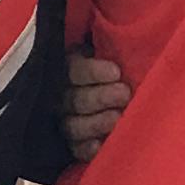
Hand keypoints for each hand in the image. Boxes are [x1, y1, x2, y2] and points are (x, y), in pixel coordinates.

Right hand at [59, 51, 130, 165]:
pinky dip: (87, 149)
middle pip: (74, 99)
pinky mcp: (72, 144)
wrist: (110, 90)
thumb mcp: (106, 50)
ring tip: (119, 118)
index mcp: (66, 67)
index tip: (116, 72)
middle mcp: (60, 97)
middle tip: (125, 94)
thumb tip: (125, 36)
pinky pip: (75, 149)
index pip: (73, 70)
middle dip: (101, 97)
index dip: (93, 72)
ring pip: (73, 125)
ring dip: (96, 123)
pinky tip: (100, 145)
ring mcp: (64, 122)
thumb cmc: (113, 67)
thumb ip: (110, 46)